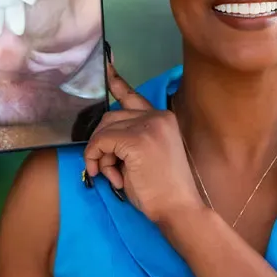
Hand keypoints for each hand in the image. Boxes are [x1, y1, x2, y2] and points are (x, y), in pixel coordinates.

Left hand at [83, 58, 203, 224]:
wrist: (179, 209)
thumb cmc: (163, 190)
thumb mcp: (148, 156)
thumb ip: (130, 139)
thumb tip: (103, 137)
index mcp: (163, 118)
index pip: (133, 96)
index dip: (117, 83)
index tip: (106, 67)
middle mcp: (157, 116)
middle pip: (110, 116)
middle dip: (101, 142)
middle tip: (107, 168)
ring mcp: (147, 126)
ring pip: (104, 129)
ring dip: (100, 154)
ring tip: (112, 175)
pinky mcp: (135, 139)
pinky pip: (101, 142)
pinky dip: (96, 158)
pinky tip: (108, 176)